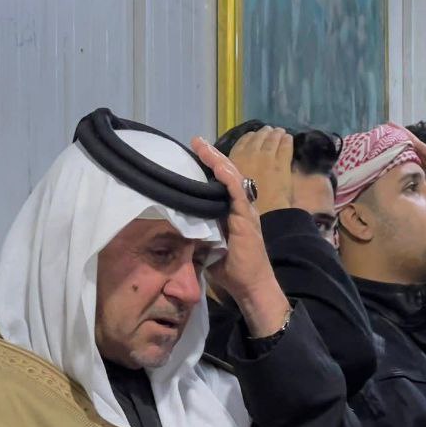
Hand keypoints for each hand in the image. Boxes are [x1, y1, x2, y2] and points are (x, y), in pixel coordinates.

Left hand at [191, 137, 289, 336]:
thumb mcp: (208, 245)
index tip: (194, 153)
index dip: (210, 166)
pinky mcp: (246, 218)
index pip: (221, 183)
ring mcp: (245, 210)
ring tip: (202, 146)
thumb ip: (198, 231)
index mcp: (232, 211)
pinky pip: (237, 192)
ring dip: (217, 160)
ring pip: (232, 178)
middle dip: (212, 156)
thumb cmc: (231, 269)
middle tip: (196, 141)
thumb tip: (176, 222)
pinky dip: (227, 177)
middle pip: (227, 174)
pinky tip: (217, 165)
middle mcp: (241, 206)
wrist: (250, 285)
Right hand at [228, 126, 293, 214]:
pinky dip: (287, 141)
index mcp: (236, 159)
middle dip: (264, 133)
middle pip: (258, 138)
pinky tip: (288, 138)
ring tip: (279, 131)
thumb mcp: (231, 183)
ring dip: (276, 134)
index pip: (243, 141)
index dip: (249, 137)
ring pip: (272, 139)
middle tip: (268, 131)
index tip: (253, 136)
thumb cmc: (245, 203)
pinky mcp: (282, 163)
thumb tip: (230, 165)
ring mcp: (268, 157)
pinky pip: (285, 147)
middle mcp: (251, 154)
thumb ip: (231, 171)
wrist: (263, 212)